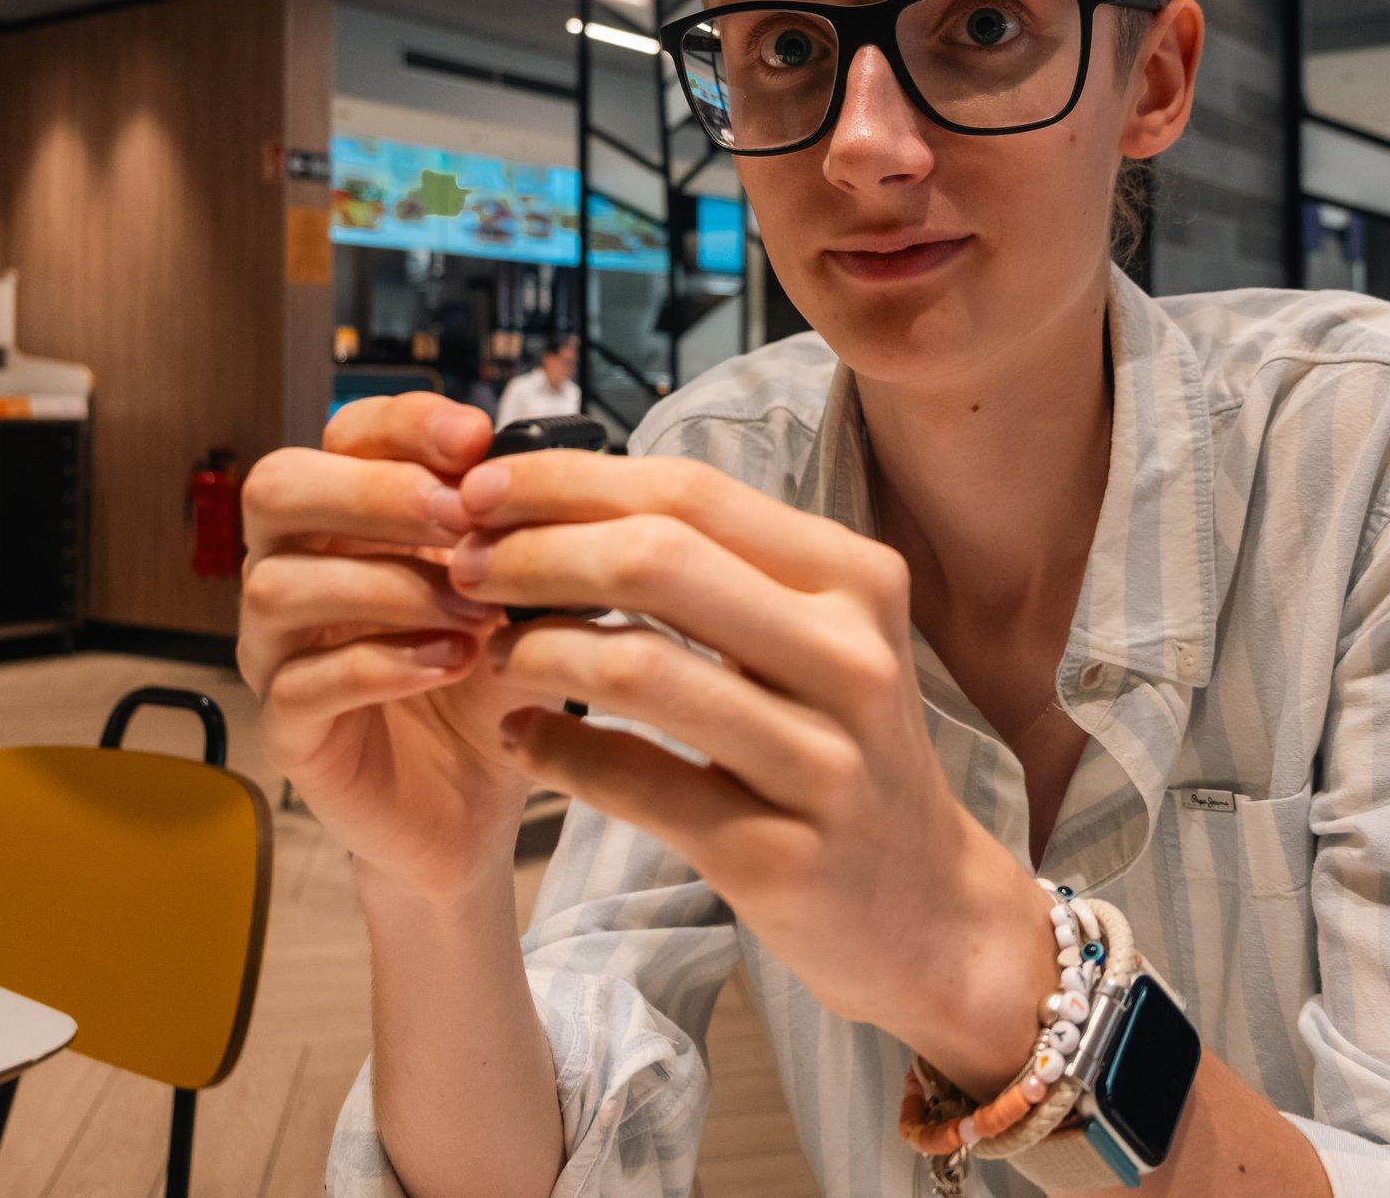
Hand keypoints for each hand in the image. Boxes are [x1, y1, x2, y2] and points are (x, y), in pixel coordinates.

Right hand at [237, 394, 559, 908]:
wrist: (481, 800)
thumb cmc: (492, 680)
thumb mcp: (525, 595)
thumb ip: (523, 535)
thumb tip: (541, 470)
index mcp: (350, 518)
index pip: (344, 434)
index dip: (403, 423)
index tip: (477, 438)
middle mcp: (295, 569)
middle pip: (276, 489)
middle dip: (372, 492)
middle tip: (459, 518)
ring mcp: (278, 649)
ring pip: (279, 584)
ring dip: (390, 587)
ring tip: (476, 615)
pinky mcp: (287, 728)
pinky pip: (301, 681)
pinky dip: (382, 664)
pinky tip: (451, 664)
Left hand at [450, 451, 1059, 1096]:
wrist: (927, 908)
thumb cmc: (842, 749)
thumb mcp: (817, 639)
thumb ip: (719, 568)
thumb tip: (564, 498)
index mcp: (855, 579)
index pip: (690, 493)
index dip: (569, 481)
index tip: (482, 487)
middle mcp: (851, 657)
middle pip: (656, 559)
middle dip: (534, 552)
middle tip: (462, 567)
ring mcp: (821, 762)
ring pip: (637, 669)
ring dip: (535, 651)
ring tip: (492, 655)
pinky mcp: (777, 855)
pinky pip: (636, 783)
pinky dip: (556, 753)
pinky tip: (520, 737)